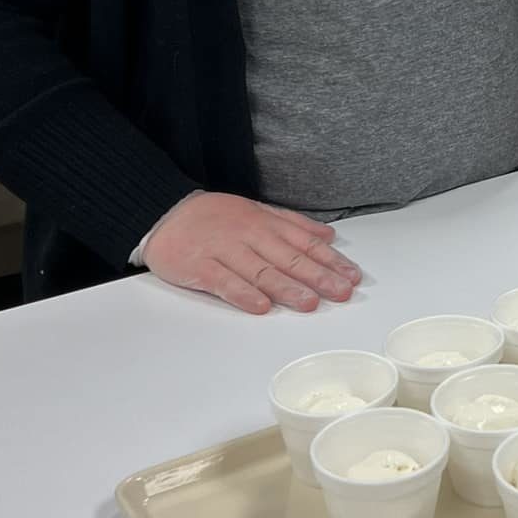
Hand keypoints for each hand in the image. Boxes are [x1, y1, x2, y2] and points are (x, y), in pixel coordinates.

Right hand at [142, 191, 361, 314]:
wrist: (166, 213)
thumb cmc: (215, 216)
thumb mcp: (258, 210)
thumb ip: (294, 223)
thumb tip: (328, 234)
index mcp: (266, 223)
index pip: (305, 243)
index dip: (330, 260)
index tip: (351, 275)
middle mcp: (250, 235)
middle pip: (288, 258)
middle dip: (318, 276)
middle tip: (341, 292)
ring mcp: (225, 250)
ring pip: (260, 271)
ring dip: (287, 288)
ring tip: (310, 302)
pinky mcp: (200, 267)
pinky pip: (224, 282)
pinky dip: (243, 294)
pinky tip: (261, 306)